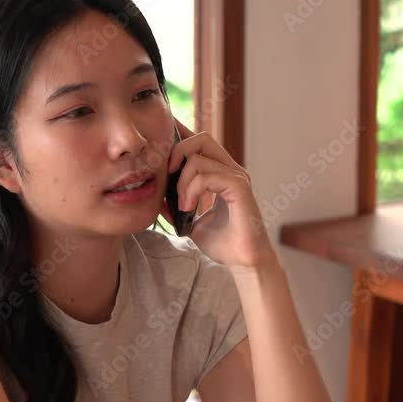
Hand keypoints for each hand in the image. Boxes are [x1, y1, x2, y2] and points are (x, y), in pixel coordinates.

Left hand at [158, 117, 276, 270]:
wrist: (243, 262)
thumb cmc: (224, 244)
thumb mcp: (191, 222)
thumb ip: (177, 207)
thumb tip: (158, 198)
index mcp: (222, 174)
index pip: (200, 143)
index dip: (180, 138)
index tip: (162, 153)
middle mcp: (231, 171)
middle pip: (201, 138)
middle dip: (177, 153)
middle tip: (167, 177)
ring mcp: (237, 178)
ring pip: (199, 158)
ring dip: (182, 182)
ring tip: (181, 205)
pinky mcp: (240, 188)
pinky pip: (207, 176)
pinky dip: (192, 191)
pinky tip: (187, 208)